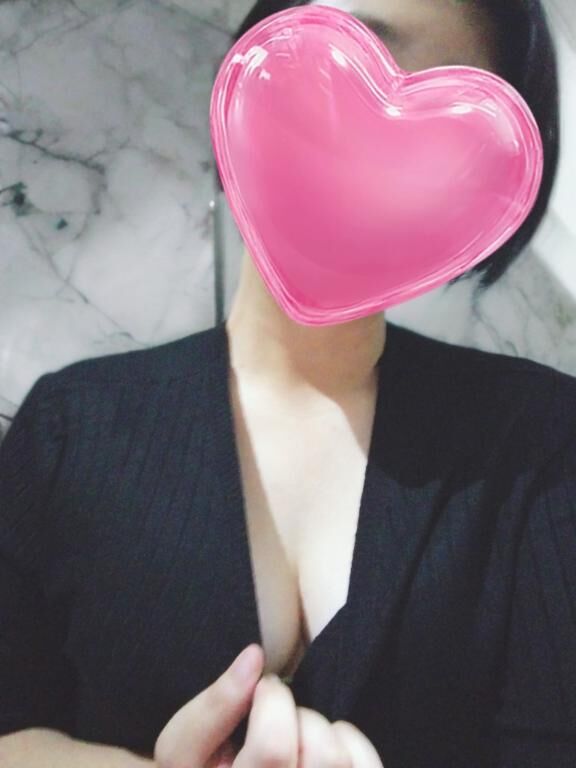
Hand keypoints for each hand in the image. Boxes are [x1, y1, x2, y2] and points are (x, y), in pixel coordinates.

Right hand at [154, 644, 383, 767]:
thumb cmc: (199, 767)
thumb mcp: (182, 747)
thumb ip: (212, 706)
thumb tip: (254, 656)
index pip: (274, 750)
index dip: (272, 701)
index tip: (262, 689)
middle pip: (321, 754)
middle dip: (298, 715)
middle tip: (275, 717)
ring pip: (342, 758)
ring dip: (321, 729)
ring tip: (295, 735)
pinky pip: (365, 766)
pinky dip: (349, 741)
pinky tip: (323, 747)